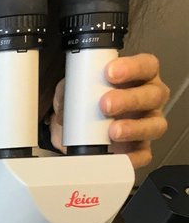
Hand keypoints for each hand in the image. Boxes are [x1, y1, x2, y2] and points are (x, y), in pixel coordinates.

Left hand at [50, 52, 169, 169]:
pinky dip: (132, 157)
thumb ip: (71, 87)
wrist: (74, 134)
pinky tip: (118, 155)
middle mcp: (147, 99)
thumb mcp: (73, 90)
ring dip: (134, 128)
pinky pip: (143, 154)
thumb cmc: (84, 105)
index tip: (110, 72)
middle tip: (105, 104)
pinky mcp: (140, 148)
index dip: (132, 67)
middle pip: (153, 95)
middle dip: (129, 99)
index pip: (145, 66)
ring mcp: (147, 124)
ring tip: (112, 131)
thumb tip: (67, 92)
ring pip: (154, 125)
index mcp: (136, 77)